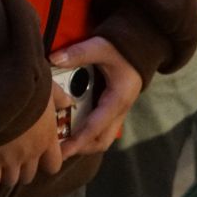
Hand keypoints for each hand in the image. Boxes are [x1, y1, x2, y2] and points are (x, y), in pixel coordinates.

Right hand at [0, 82, 70, 188]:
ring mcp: (10, 160)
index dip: (44, 162)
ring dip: (3, 173)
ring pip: (10, 180)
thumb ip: (58, 97)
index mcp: (47, 138)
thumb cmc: (27, 85)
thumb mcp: (47, 87)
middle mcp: (31, 153)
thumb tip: (68, 102)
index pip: (53, 165)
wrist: (0, 89)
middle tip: (11, 156)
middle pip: (28, 176)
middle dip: (20, 168)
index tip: (36, 154)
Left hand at [52, 35, 143, 158]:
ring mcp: (118, 110)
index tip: (61, 152)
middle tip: (58, 150)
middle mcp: (120, 110)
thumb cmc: (122, 48)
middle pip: (101, 140)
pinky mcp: (114, 107)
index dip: (78, 141)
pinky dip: (87, 131)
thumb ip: (79, 53)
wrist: (142, 44)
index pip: (96, 127)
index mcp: (117, 100)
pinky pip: (101, 126)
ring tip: (62, 142)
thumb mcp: (100, 47)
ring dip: (84, 142)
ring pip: (102, 136)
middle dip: (80, 148)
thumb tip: (53, 59)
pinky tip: (71, 126)